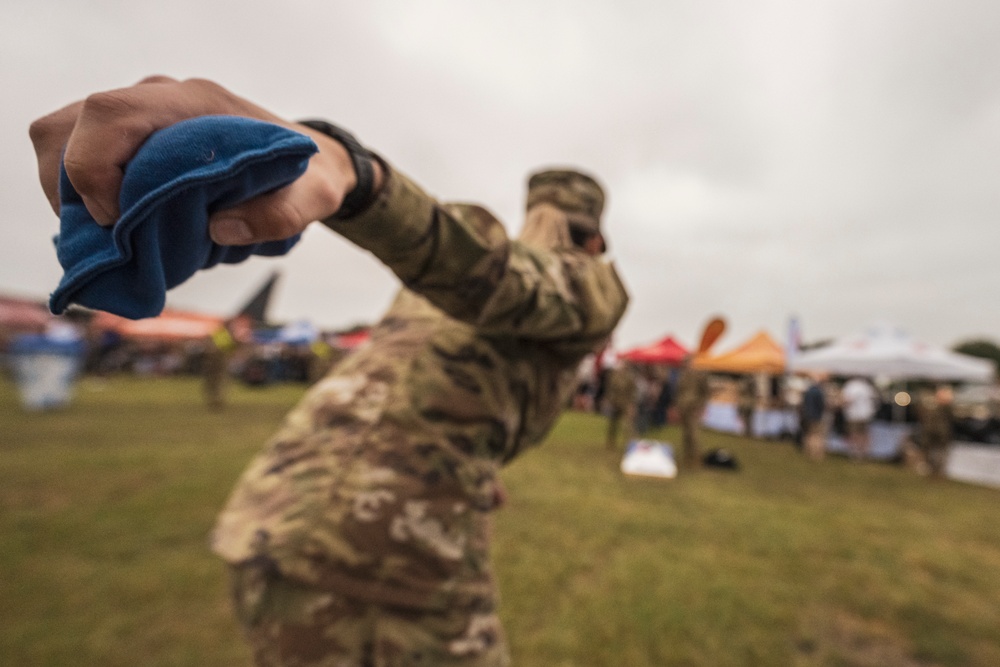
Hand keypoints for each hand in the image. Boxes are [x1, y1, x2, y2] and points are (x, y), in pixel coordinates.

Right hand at [29, 76, 370, 244]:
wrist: (309, 162)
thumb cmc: (306, 178)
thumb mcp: (313, 200)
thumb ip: (279, 215)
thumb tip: (220, 228)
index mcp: (198, 105)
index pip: (112, 113)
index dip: (93, 166)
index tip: (116, 218)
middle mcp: (162, 100)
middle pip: (72, 123)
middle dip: (71, 185)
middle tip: (107, 236)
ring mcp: (143, 118)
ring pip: (65, 138)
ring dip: (71, 192)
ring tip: (107, 236)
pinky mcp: (133, 141)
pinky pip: (80, 157)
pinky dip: (82, 196)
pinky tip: (114, 229)